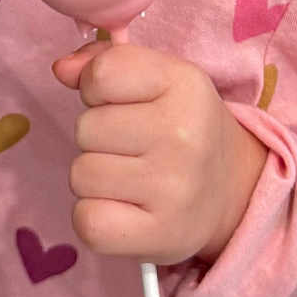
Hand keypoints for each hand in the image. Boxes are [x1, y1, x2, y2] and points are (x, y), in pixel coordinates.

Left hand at [53, 42, 267, 266]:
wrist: (234, 191)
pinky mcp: (161, 234)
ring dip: (96, 179)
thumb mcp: (159, 79)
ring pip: (81, 175)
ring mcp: (174, 188)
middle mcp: (183, 134)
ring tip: (132, 178)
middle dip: (98, 138)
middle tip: (134, 147)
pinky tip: (124, 210)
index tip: (121, 103)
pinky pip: (87, 221)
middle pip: (85, 129)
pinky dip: (95, 218)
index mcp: (185, 84)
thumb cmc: (182, 127)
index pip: (102, 74)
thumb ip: (106, 63)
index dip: (97, 88)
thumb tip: (62, 69)